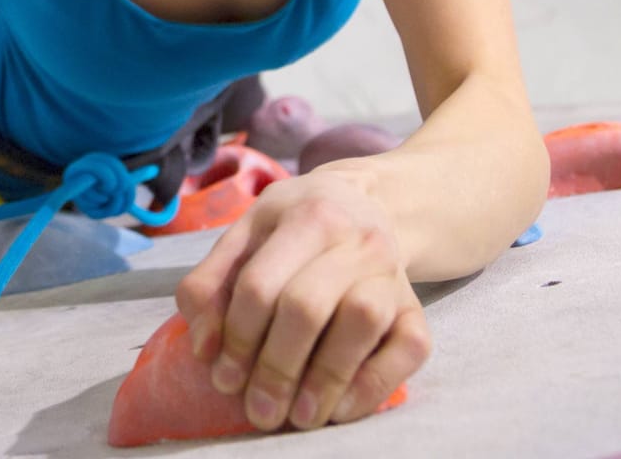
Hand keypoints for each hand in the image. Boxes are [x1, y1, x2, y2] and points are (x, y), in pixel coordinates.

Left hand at [174, 169, 430, 431]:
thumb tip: (204, 350)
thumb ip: (210, 285)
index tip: (223, 379)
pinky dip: (375, 383)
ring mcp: (392, 273)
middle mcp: (356, 240)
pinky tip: (340, 409)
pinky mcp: (416, 307)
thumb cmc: (291, 227)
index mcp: (305, 216)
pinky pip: (409, 348)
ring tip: (299, 418)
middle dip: (277, 367)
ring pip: (362, 322)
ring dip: (326, 378)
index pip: (261, 284)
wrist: (361, 203)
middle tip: (259, 410)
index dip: (236, 337)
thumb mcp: (243, 235)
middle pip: (308, 307)